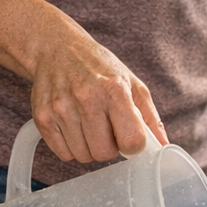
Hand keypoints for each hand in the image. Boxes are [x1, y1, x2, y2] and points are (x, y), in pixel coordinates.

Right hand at [30, 22, 166, 162]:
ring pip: (83, 157)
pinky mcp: (42, 118)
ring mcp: (61, 109)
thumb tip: (164, 148)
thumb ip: (149, 118)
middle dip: (108, 147)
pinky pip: (63, 154)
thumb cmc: (99, 69)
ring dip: (89, 147)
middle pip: (104, 153)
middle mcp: (86, 98)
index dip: (133, 145)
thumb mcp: (132, 84)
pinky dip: (70, 147)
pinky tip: (73, 126)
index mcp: (114, 90)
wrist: (56, 49)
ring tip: (88, 124)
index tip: (129, 137)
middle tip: (105, 128)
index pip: (132, 140)